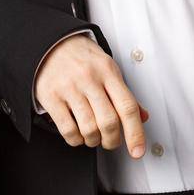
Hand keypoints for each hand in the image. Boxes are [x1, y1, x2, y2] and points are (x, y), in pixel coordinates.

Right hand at [35, 34, 149, 156]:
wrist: (50, 43)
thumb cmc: (81, 58)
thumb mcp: (107, 68)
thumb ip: (124, 94)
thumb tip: (143, 117)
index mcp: (107, 71)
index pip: (127, 107)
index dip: (135, 133)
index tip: (137, 151)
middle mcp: (89, 78)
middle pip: (109, 122)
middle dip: (112, 140)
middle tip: (110, 141)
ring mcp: (69, 88)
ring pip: (89, 129)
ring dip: (94, 141)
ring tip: (93, 135)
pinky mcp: (51, 97)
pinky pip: (68, 130)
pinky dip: (76, 140)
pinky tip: (77, 134)